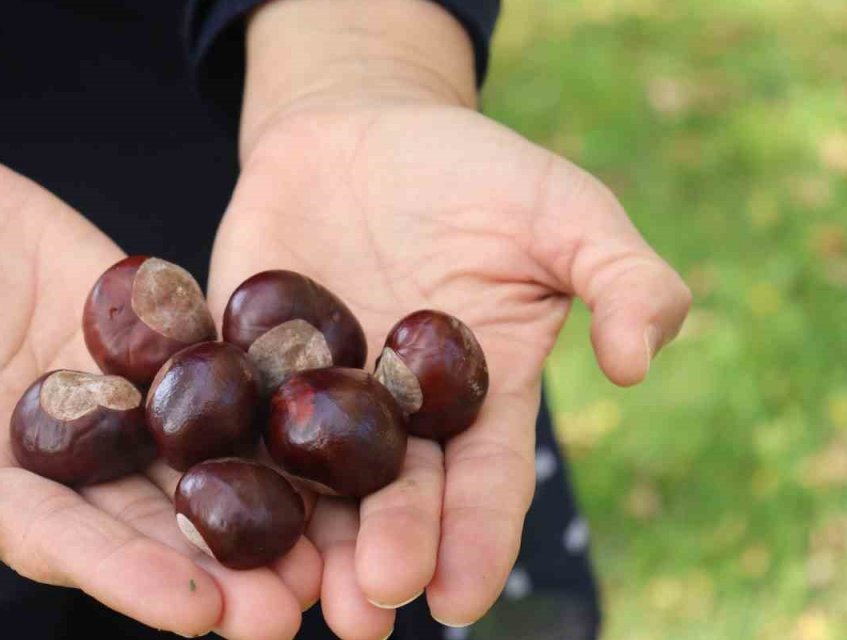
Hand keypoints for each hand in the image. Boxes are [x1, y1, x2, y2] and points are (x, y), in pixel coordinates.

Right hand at [0, 69, 319, 638]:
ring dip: (260, 501)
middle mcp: (63, 457)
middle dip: (220, 564)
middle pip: (149, 520)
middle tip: (295, 604)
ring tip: (330, 544)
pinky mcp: (147, 333)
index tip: (200, 615)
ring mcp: (113, 395)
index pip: (63, 545)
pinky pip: (210, 364)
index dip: (128, 579)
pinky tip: (328, 418)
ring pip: (195, 458)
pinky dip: (264, 394)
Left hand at [212, 3, 689, 635]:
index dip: (477, 537)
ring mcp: (312, 394)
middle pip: (392, 497)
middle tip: (370, 609)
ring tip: (298, 599)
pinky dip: (220, 461)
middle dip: (385, 552)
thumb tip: (641, 362)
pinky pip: (227, 414)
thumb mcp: (563, 209)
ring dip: (304, 542)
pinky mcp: (238, 360)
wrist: (361, 125)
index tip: (463, 598)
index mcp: (478, 397)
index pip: (484, 478)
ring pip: (309, 482)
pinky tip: (206, 510)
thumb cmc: (474, 172)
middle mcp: (393, 416)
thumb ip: (620, 277)